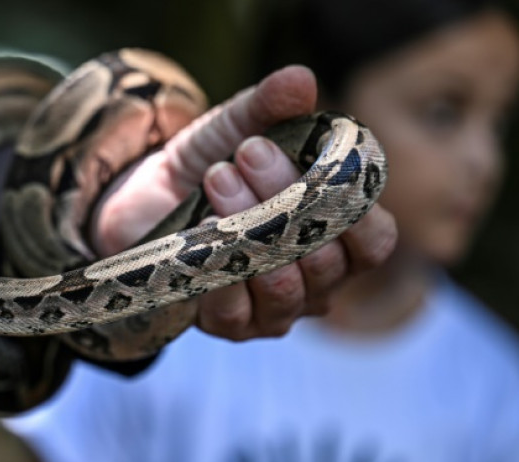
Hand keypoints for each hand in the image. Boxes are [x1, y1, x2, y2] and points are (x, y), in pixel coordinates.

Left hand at [92, 66, 396, 340]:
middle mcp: (314, 284)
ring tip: (217, 177)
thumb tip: (299, 79)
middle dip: (287, 198)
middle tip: (248, 151)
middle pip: (325, 259)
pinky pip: (235, 311)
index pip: (374, 242)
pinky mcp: (227, 325)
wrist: (144, 200)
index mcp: (335, 238)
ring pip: (283, 285)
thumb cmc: (209, 166)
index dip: (357, 209)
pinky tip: (200, 229)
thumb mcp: (236, 127)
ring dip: (249, 226)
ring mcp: (273, 311)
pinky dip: (218, 266)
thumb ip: (269, 107)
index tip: (323, 162)